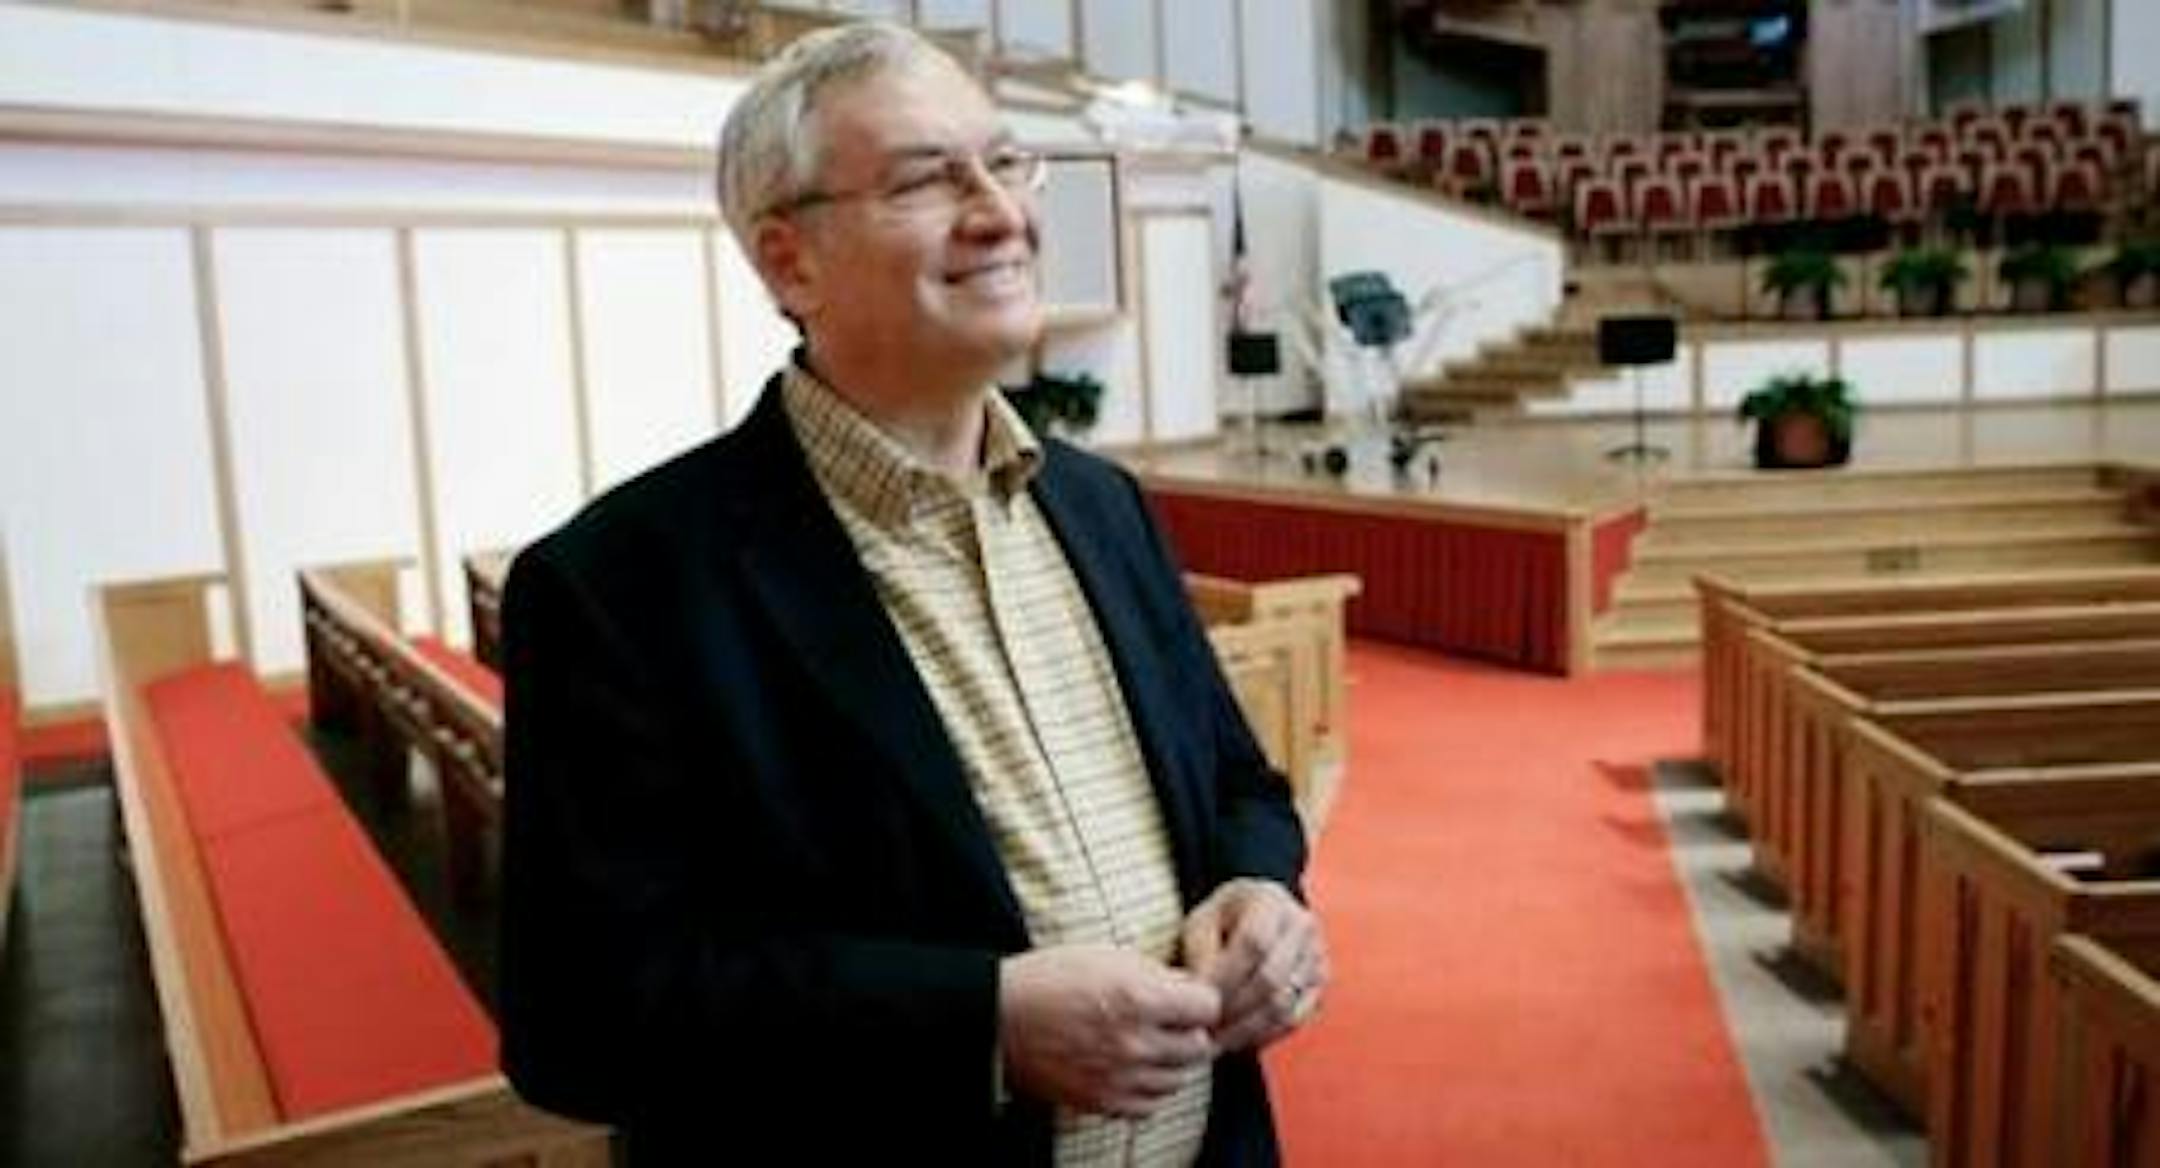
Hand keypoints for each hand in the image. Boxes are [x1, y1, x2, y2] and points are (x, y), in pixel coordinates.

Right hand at [998, 943, 1220, 1117]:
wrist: (999, 1017)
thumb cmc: (1049, 978)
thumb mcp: (1107, 955)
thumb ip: (1156, 974)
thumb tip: (1189, 990)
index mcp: (1138, 999)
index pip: (1209, 1007)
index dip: (1200, 999)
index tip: (1187, 997)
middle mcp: (1134, 1043)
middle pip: (1199, 1047)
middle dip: (1189, 1030)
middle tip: (1169, 1020)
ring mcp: (1119, 1077)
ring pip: (1178, 1078)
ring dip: (1170, 1061)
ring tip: (1145, 1042)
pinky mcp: (1102, 1101)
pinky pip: (1150, 1105)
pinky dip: (1147, 1088)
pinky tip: (1132, 1068)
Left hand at [1179, 878, 1326, 1051]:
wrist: (1251, 918)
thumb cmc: (1219, 921)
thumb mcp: (1199, 924)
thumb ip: (1199, 955)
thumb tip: (1203, 998)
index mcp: (1270, 899)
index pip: (1254, 943)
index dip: (1225, 978)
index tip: (1198, 1001)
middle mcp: (1301, 924)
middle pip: (1272, 979)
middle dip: (1233, 1010)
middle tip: (1203, 1030)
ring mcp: (1316, 955)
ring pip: (1284, 1005)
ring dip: (1246, 1029)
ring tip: (1215, 1040)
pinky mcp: (1319, 984)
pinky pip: (1295, 1019)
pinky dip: (1264, 1035)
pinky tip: (1238, 1040)